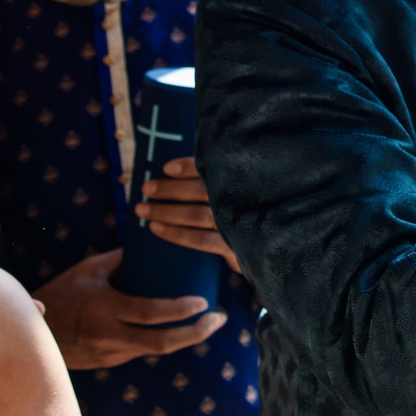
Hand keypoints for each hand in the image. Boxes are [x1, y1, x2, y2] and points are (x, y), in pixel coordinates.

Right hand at [35, 248, 224, 369]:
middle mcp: (109, 336)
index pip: (152, 314)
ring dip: (184, 339)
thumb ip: (121, 258)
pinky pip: (141, 352)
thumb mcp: (89, 270)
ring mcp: (109, 353)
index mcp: (106, 309)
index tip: (205, 302)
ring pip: (155, 351)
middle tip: (219, 319)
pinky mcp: (107, 362)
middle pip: (162, 343)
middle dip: (196, 333)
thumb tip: (151, 241)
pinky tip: (177, 331)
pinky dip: (161, 342)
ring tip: (207, 324)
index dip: (181, 311)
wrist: (28, 332)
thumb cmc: (61, 293)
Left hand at [136, 158, 242, 274]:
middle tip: (146, 188)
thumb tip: (175, 170)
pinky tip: (156, 228)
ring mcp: (237, 224)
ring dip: (165, 212)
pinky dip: (176, 234)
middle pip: (200, 192)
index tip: (165, 168)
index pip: (212, 171)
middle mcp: (240, 200)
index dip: (188, 168)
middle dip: (169, 190)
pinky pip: (200, 240)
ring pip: (195, 215)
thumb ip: (217, 180)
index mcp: (242, 182)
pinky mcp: (235, 247)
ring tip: (142, 209)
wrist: (273, 246)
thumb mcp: (240, 192)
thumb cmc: (247, 211)